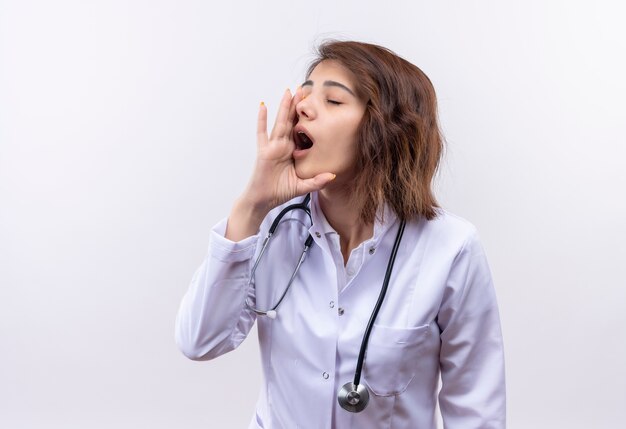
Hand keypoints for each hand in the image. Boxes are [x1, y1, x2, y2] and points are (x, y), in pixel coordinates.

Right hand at [245, 87, 334, 211]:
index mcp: (293, 150)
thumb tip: (333, 175)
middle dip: (297, 106)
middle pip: (291, 121)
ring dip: (284, 107)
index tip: (316, 104)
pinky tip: (263, 106)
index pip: (301, 130)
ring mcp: (272, 146)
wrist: (264, 200)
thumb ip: (317, 181)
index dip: (308, 118)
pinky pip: (262, 133)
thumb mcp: (303, 186)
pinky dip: (262, 119)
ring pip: (280, 122)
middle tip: (304, 89)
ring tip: (289, 91)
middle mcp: (283, 145)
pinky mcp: (264, 151)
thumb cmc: (280, 192)